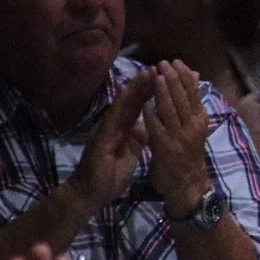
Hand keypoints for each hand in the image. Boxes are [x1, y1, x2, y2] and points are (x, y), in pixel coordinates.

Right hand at [67, 69, 154, 213]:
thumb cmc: (110, 175)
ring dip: (135, 87)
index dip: (153, 92)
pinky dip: (121, 104)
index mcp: (124, 129)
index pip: (140, 107)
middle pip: (133, 101)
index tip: (168, 79)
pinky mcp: (102, 137)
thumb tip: (146, 128)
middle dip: (146, 83)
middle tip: (160, 65)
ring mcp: (107, 129)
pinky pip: (114, 118)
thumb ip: (137, 139)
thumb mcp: (130, 153)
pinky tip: (127, 92)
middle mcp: (114, 124)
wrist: (91, 194)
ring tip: (147, 71)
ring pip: (123, 104)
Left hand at [142, 62, 212, 219]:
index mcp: (199, 120)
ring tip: (157, 76)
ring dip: (163, 92)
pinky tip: (146, 104)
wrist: (187, 187)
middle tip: (164, 63)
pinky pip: (158, 128)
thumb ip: (189, 108)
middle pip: (182, 98)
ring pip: (170, 110)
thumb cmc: (188, 156)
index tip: (176, 62)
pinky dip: (152, 115)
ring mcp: (179, 137)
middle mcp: (192, 127)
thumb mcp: (193, 129)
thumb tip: (192, 84)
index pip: (193, 93)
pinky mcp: (166, 148)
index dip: (184, 77)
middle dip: (173, 79)